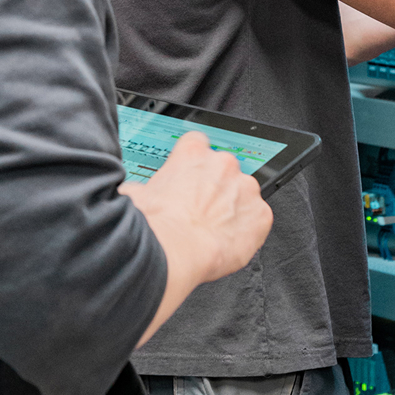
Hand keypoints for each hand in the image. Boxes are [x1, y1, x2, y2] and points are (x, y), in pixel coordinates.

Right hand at [124, 129, 271, 299]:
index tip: (190, 177)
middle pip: (224, 168)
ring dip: (232, 207)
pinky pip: (259, 219)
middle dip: (214, 187)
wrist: (174, 252)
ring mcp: (245, 188)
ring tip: (213, 230)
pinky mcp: (260, 215)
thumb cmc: (154, 224)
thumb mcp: (134, 193)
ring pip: (243, 194)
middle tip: (198, 210)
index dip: (193, 162)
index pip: (198, 142)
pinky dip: (248, 230)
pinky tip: (230, 240)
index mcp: (192, 152)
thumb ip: (142, 185)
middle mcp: (223, 164)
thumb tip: (134, 192)